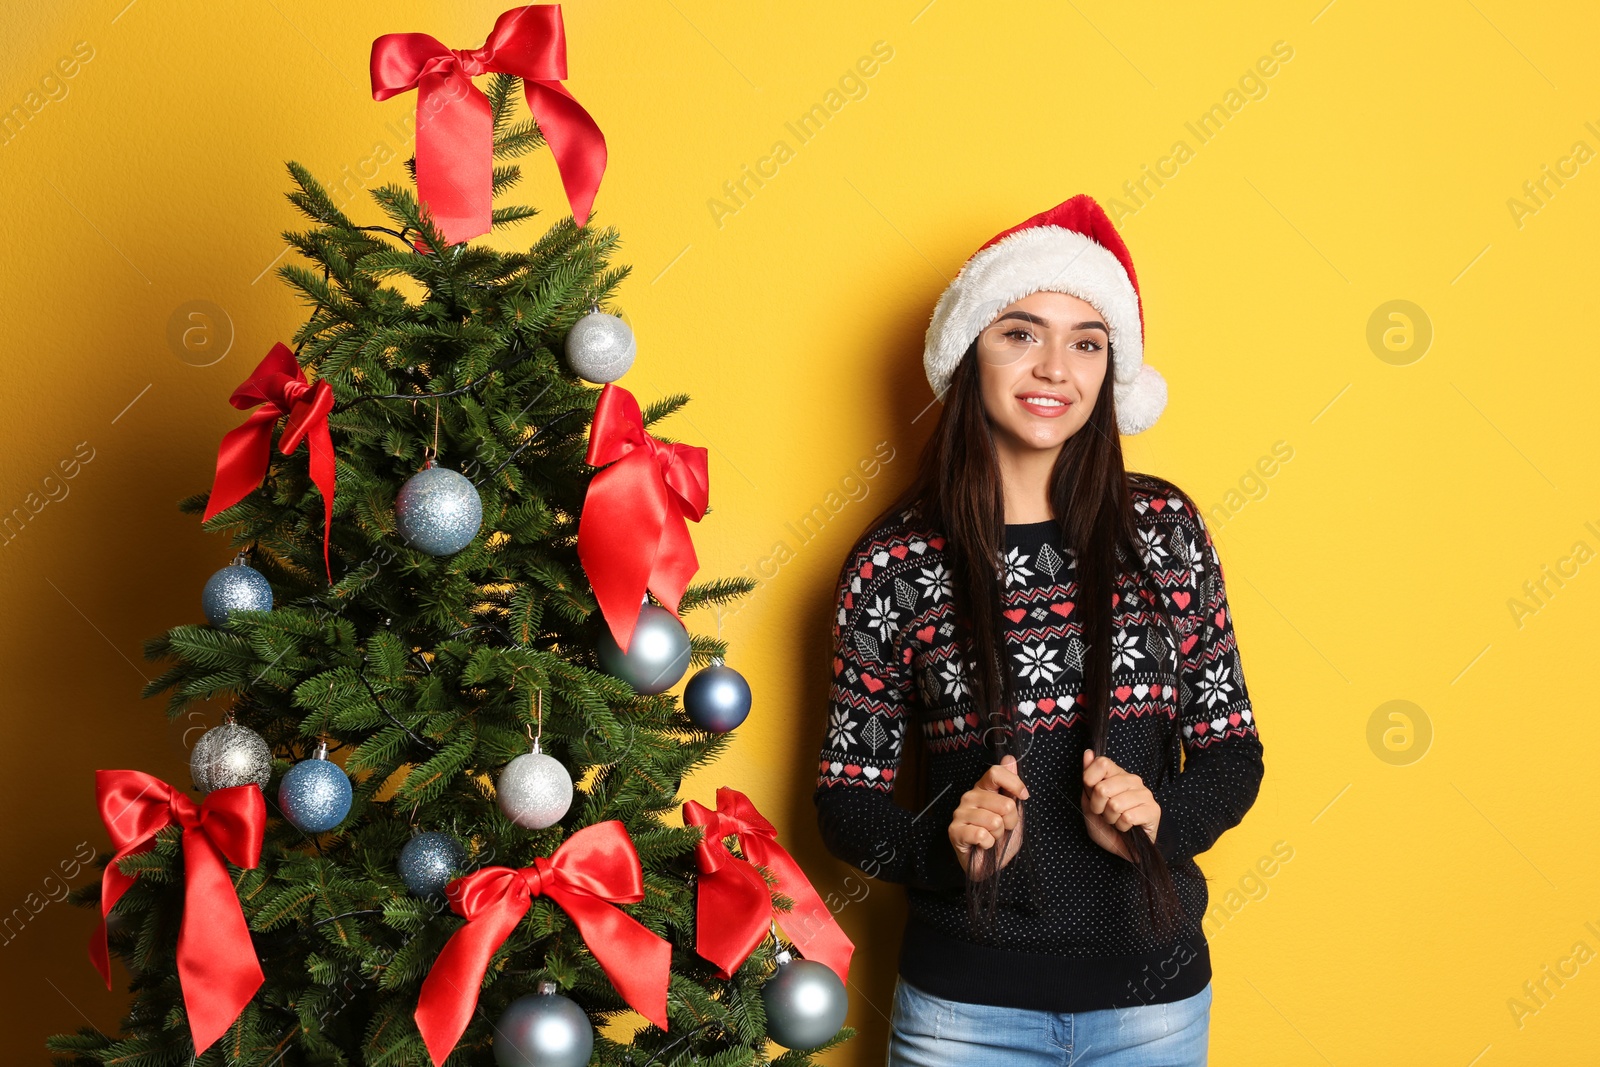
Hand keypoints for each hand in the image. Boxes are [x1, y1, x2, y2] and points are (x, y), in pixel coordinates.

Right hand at [949, 754, 1027, 877]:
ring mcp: (960, 813)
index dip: (1015, 784)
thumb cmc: (1000, 839)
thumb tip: (1010, 758)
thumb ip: (1011, 787)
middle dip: (1010, 821)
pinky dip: (988, 844)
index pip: (996, 773)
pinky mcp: (954, 831)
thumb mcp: (1013, 813)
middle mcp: (969, 797)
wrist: (989, 865)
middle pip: (1003, 803)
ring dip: (998, 835)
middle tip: (1002, 829)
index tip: (1024, 797)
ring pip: (994, 821)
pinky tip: (983, 845)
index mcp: (983, 789)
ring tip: (992, 838)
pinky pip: (982, 835)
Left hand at [1080, 748, 1160, 861]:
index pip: (1101, 763)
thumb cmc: (1105, 826)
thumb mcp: (1089, 803)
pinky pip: (1127, 817)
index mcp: (1117, 774)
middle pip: (1103, 787)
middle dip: (1098, 807)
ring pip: (1115, 804)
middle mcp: (1133, 780)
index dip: (1089, 782)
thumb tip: (1088, 752)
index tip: (1092, 796)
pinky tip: (1127, 826)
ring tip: (1116, 820)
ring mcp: (1145, 794)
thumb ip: (1088, 778)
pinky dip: (1122, 826)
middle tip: (1105, 813)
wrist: (1121, 849)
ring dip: (1111, 819)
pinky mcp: (1153, 810)